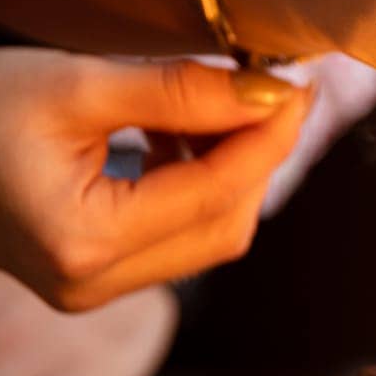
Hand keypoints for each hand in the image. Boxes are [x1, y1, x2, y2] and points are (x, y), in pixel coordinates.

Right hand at [0, 48, 310, 310]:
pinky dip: (199, 185)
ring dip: (231, 169)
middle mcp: (91, 285)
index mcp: (81, 242)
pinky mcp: (95, 278)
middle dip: (258, 155)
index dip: (268, 138)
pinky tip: (180, 132)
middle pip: (223, 225)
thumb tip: (271, 93)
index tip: (299, 86)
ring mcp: (93, 291)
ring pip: (209, 235)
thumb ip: (180, 93)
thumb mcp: (76, 85)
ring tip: (217, 101)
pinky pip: (178, 237)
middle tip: (274, 88)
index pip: (214, 194)